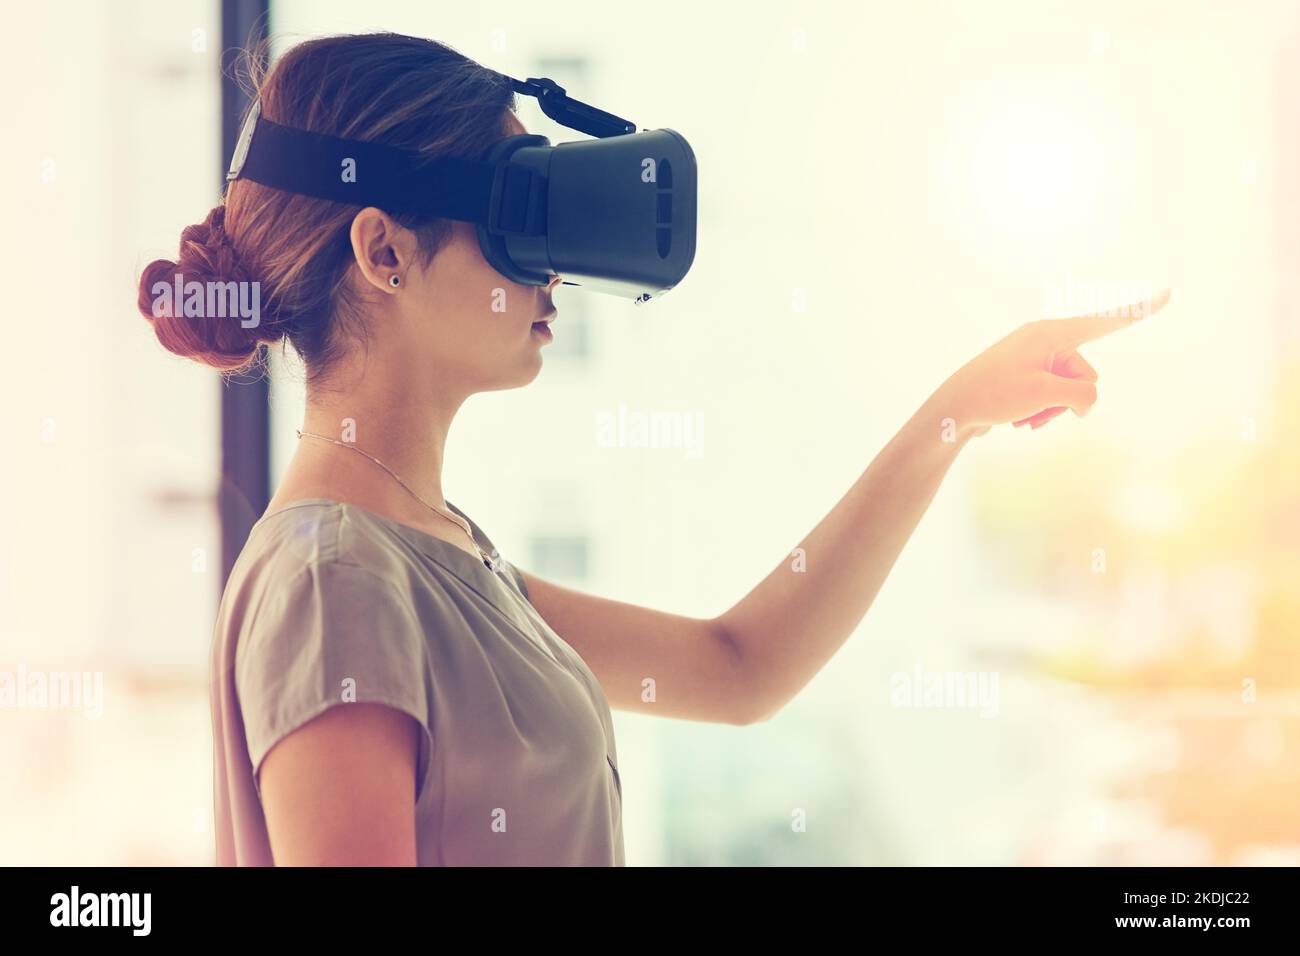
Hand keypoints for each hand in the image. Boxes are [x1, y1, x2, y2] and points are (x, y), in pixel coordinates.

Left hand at [925, 289, 1170, 438]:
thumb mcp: (1046, 394)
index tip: (1169, 293)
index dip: (1139, 311)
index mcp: (1051, 333)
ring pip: (1068, 391)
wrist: (952, 410)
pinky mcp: (1025, 378)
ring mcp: (1034, 359)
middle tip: (1037, 406)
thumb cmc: (995, 394)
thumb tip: (1086, 402)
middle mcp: (1044, 340)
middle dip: (1069, 398)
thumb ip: (1082, 394)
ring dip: (1052, 410)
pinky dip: (1039, 412)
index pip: (1105, 321)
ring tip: (1023, 418)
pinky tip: (1017, 421)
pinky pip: (1049, 398)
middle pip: (1085, 373)